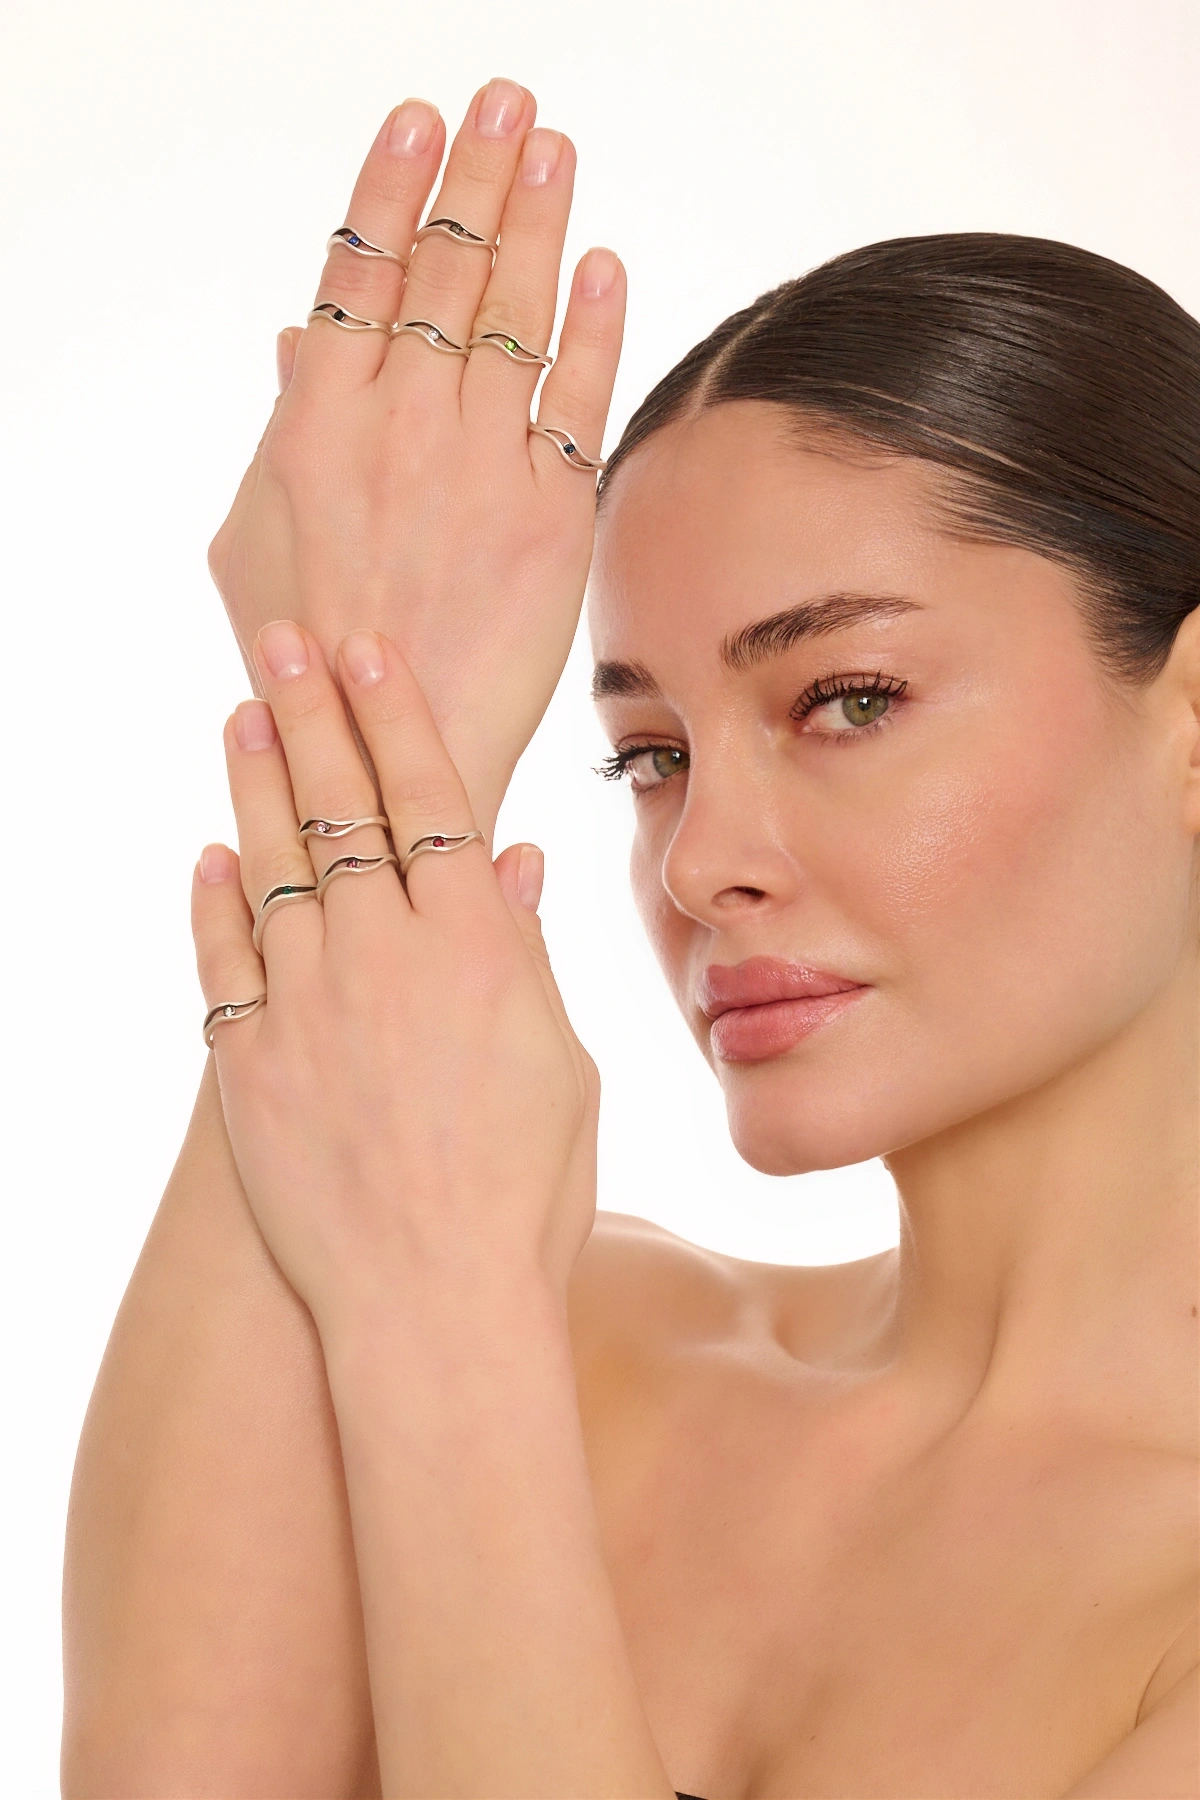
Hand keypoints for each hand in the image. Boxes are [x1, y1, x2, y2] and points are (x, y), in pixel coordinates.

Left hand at [191, 619, 599, 1328]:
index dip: (395, 715)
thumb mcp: (560, 1064)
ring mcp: (306, 1006)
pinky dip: (211, 904)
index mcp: (477, 947)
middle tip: (284, 641)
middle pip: (340, 808)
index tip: (369, 651)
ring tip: (242, 715)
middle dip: (313, 712)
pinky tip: (207, 856)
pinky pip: (221, 961)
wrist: (435, 1304)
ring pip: (271, 865)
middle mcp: (384, 956)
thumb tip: (511, 860)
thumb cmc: (527, 1191)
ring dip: (256, 782)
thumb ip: (525, 953)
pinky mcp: (248, 1064)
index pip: (428, 798)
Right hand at [208, 82, 625, 833]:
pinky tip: (605, 264)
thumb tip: (295, 336)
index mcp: (314, 421)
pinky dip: (595, 326)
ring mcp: (478, 464)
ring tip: (553, 145)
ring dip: (538, 218)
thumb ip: (281, 426)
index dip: (394, 188)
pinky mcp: (549, 513)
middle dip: (479, 174)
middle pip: (446, 271)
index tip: (423, 121)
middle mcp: (399, 425)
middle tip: (508, 101)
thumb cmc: (303, 652)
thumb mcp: (250, 537)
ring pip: (514, 314)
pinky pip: (577, 399)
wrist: (390, 749)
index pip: (359, 273)